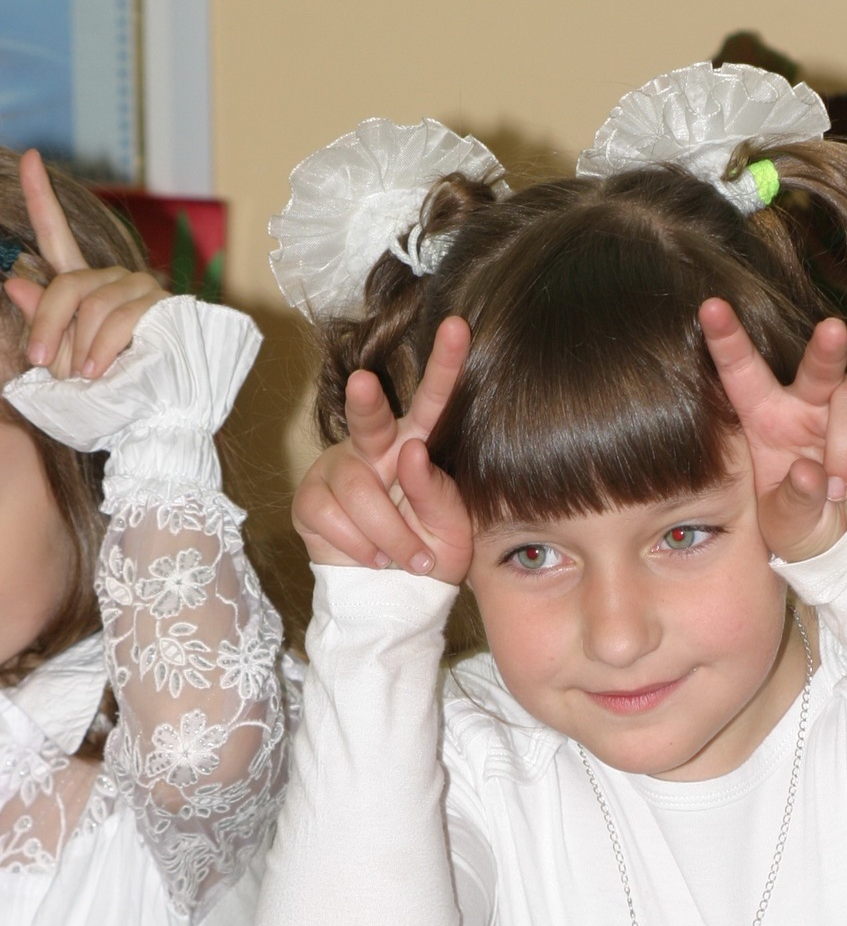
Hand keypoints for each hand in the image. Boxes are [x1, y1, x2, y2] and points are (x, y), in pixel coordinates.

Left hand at [2, 149, 163, 378]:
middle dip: (46, 323)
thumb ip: (43, 320)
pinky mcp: (164, 306)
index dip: (43, 197)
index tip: (29, 157)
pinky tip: (99, 370)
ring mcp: (142, 290)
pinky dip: (102, 347)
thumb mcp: (62, 358)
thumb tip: (13, 280)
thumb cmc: (108, 393)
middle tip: (38, 360)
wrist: (157, 419)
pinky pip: (120, 318)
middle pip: (68, 283)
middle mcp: (115, 280)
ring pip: (93, 304)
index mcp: (87, 288)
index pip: (58, 237)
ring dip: (80, 346)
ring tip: (85, 376)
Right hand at [293, 315, 474, 583]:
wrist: (391, 598)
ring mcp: (337, 469)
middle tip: (365, 383)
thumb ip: (438, 494)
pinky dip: (360, 545)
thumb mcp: (452, 531)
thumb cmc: (428, 554)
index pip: (431, 402)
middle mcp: (374, 447)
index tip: (457, 327)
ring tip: (408, 559)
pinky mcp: (309, 499)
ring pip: (358, 489)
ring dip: (390, 534)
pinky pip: (331, 516)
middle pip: (368, 417)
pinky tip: (374, 557)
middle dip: (366, 401)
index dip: (444, 365)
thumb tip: (411, 454)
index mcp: (415, 445)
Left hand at [701, 298, 846, 562]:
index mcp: (766, 418)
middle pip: (817, 362)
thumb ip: (793, 502)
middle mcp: (808, 402)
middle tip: (832, 331)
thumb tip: (809, 472)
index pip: (742, 372)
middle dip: (826, 346)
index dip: (727, 338)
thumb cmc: (807, 526)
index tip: (710, 307)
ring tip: (841, 486)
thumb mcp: (787, 526)